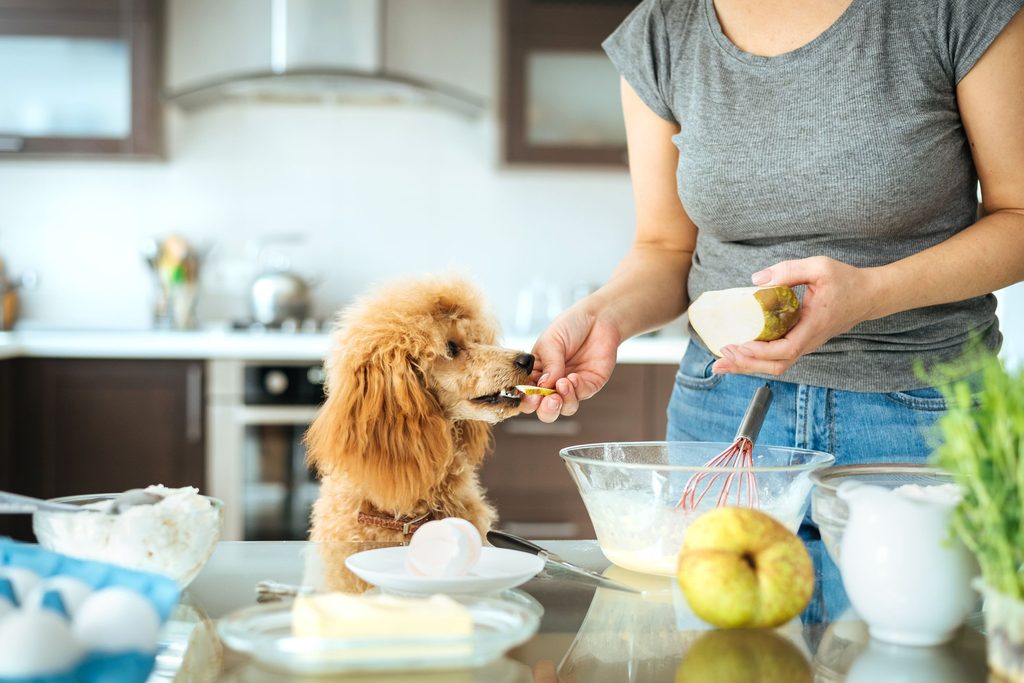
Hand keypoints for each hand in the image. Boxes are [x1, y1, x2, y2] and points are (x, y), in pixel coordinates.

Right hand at [519, 305, 620, 422]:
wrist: (597, 318)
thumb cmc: (569, 326)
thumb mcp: (551, 342)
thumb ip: (548, 365)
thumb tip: (544, 387)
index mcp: (537, 374)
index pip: (527, 394)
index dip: (527, 400)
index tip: (530, 396)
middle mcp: (553, 384)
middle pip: (546, 410)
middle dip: (546, 410)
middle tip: (548, 399)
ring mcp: (572, 386)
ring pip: (566, 408)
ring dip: (563, 401)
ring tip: (562, 384)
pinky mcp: (590, 385)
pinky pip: (582, 395)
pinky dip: (576, 389)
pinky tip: (574, 377)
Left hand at [713, 256, 882, 375]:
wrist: (869, 295)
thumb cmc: (846, 281)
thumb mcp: (819, 267)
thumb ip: (788, 270)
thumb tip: (756, 280)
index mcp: (814, 326)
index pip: (786, 349)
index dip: (761, 352)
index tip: (740, 346)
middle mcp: (809, 341)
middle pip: (776, 365)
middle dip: (746, 365)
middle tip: (720, 358)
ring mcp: (806, 344)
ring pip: (776, 364)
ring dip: (748, 365)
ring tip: (722, 362)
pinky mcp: (802, 341)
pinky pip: (778, 356)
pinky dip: (757, 358)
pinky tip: (739, 354)